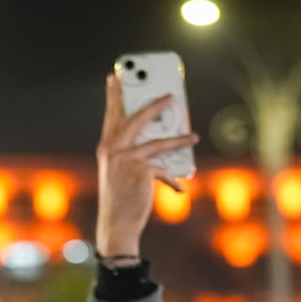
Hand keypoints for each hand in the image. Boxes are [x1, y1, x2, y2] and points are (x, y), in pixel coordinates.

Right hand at [94, 73, 197, 258]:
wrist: (116, 225)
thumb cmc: (120, 199)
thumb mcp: (119, 172)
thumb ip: (132, 154)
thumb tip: (160, 140)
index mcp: (106, 147)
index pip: (111, 115)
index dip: (114, 95)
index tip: (115, 77)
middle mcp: (113, 149)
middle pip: (135, 119)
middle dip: (154, 105)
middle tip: (170, 95)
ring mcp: (126, 159)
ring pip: (158, 143)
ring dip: (179, 140)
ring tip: (194, 136)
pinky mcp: (141, 171)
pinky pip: (164, 170)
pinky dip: (173, 180)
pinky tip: (180, 187)